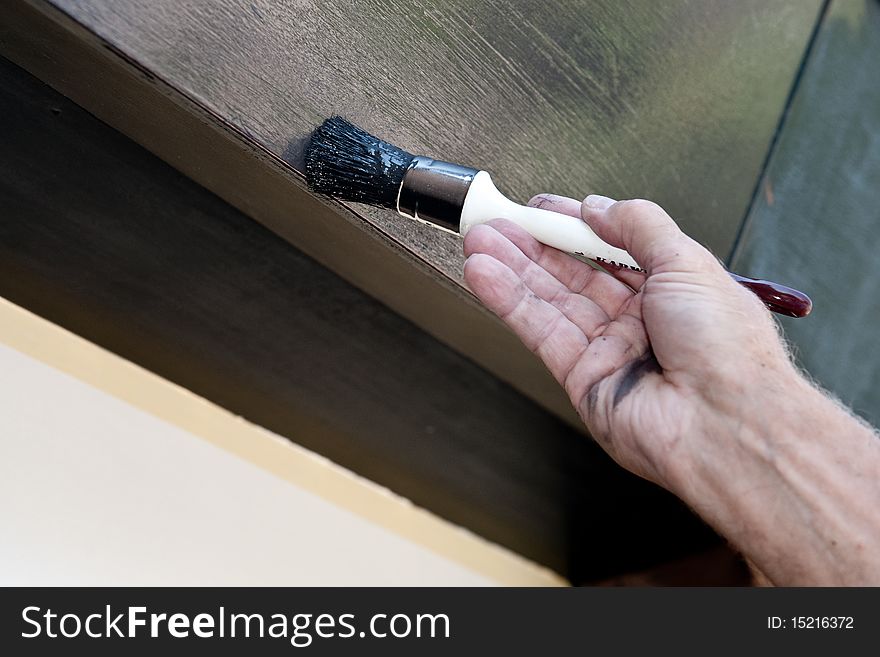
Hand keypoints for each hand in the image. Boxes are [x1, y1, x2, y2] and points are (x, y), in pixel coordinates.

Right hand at [463, 194, 796, 489]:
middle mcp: (639, 320)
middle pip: (573, 273)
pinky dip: (510, 302)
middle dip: (531, 245)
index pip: (611, 249)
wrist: (725, 423)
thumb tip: (600, 206)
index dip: (574, 226)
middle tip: (495, 221)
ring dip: (510, 269)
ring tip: (478, 240)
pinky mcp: (582, 379)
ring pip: (549, 300)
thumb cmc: (727, 349)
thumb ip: (640, 226)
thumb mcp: (688, 262)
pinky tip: (485, 276)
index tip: (541, 208)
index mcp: (672, 289)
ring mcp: (608, 351)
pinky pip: (540, 332)